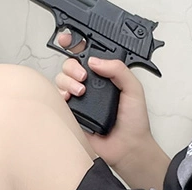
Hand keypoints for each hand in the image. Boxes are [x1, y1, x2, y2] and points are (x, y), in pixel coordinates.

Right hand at [54, 31, 159, 181]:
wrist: (127, 147)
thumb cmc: (134, 122)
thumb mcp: (133, 88)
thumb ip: (118, 70)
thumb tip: (94, 60)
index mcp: (105, 75)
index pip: (88, 55)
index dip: (75, 43)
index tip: (69, 39)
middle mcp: (91, 85)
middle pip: (70, 65)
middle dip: (72, 66)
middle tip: (84, 77)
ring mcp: (80, 100)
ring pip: (61, 80)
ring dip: (67, 80)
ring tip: (81, 91)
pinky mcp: (72, 115)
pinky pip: (57, 100)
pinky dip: (59, 95)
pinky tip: (69, 99)